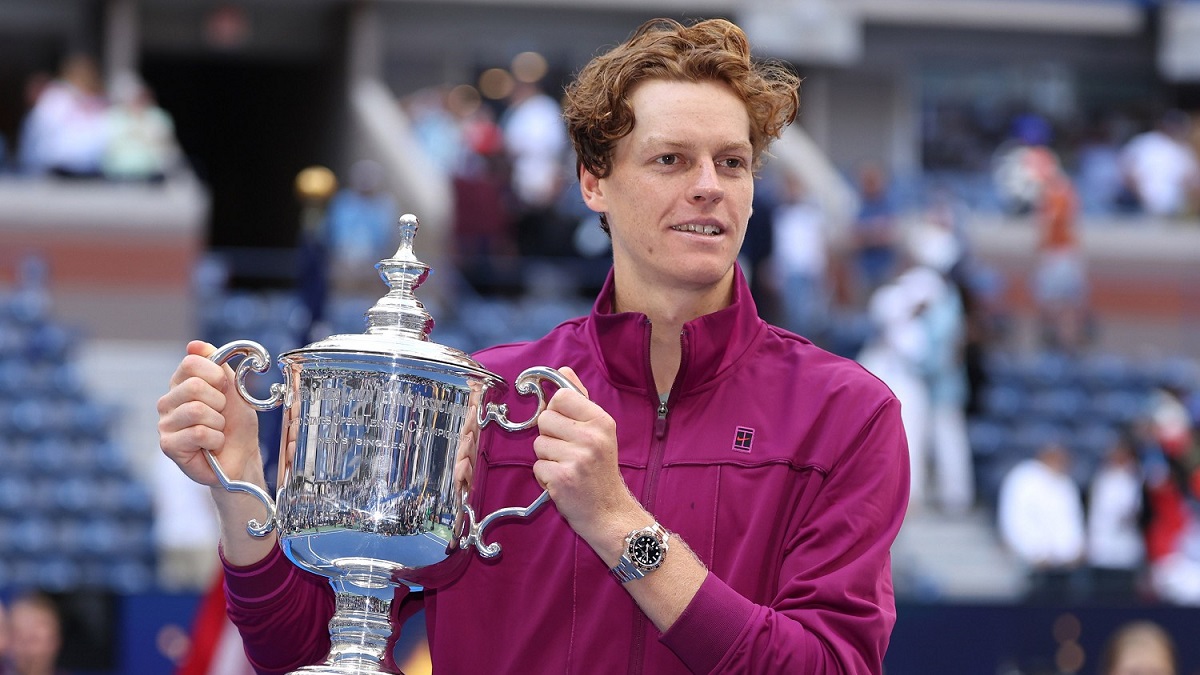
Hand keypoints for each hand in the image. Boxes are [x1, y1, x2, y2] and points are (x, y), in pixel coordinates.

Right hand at [157, 340, 262, 488]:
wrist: (241, 456)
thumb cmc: (236, 423)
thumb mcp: (233, 388)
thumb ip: (217, 364)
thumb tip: (194, 345)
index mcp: (181, 383)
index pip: (191, 362)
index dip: (216, 375)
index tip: (225, 389)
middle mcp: (168, 401)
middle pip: (194, 386)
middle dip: (219, 402)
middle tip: (221, 414)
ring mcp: (165, 423)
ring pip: (197, 411)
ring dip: (218, 423)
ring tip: (217, 430)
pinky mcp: (168, 445)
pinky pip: (198, 433)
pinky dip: (215, 439)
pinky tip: (212, 445)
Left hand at [532, 367, 639, 544]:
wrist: (609, 512)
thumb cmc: (600, 471)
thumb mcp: (599, 431)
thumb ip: (580, 399)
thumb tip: (563, 370)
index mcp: (601, 421)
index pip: (561, 396)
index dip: (557, 411)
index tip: (566, 427)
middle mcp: (592, 437)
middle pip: (544, 419)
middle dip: (549, 436)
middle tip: (567, 452)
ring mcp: (578, 458)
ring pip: (538, 444)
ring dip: (546, 458)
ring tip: (566, 467)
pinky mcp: (563, 478)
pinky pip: (537, 466)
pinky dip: (545, 476)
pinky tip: (562, 482)